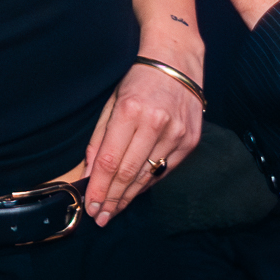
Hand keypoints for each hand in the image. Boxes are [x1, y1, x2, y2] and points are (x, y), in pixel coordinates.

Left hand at [82, 58, 203, 226]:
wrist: (176, 63)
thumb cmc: (138, 81)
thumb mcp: (112, 102)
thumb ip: (99, 138)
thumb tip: (88, 172)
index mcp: (130, 110)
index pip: (109, 160)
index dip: (98, 187)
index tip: (90, 205)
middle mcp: (156, 123)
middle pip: (128, 173)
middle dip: (111, 199)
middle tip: (100, 217)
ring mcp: (176, 133)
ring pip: (148, 176)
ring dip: (128, 197)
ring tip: (113, 211)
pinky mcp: (190, 141)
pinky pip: (165, 170)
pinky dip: (148, 183)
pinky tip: (134, 192)